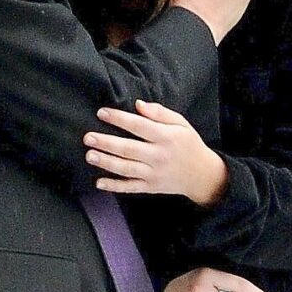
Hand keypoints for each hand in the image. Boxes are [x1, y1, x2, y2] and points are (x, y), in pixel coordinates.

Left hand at [86, 101, 229, 204]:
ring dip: (106, 162)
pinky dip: (115, 186)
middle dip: (107, 143)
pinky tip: (99, 182)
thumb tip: (138, 104)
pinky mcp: (151, 187)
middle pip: (129, 149)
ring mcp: (154, 174)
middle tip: (88, 137)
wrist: (203, 175)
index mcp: (167, 137)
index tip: (102, 113)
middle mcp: (159, 156)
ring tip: (90, 155)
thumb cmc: (189, 145)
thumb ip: (160, 113)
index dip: (120, 119)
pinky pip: (131, 187)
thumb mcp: (181, 124)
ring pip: (127, 168)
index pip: (140, 126)